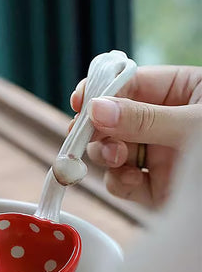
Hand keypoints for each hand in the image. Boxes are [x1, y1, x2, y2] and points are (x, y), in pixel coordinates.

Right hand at [70, 65, 201, 206]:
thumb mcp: (194, 124)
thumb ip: (144, 118)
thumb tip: (97, 109)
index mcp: (178, 93)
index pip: (128, 85)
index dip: (100, 92)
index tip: (80, 102)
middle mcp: (161, 124)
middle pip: (111, 121)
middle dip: (99, 130)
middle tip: (91, 136)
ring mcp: (154, 156)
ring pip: (110, 152)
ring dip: (106, 156)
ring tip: (118, 159)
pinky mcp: (151, 186)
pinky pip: (120, 182)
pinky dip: (119, 182)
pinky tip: (133, 181)